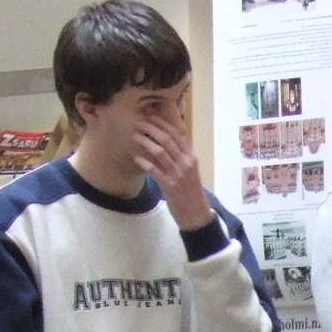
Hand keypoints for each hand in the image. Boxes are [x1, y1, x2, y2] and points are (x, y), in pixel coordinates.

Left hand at [134, 106, 213, 230]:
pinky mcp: (170, 186)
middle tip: (139, 122)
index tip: (150, 116)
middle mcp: (186, 163)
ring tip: (135, 136)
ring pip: (160, 152)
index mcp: (191, 158)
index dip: (162, 123)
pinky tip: (136, 157)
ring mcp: (178, 174)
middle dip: (151, 128)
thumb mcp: (189, 172)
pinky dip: (144, 162)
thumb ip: (178, 158)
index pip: (177, 134)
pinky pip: (155, 170)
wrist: (196, 215)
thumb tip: (161, 145)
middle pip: (167, 139)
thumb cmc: (191, 193)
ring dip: (145, 141)